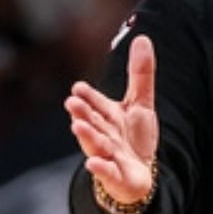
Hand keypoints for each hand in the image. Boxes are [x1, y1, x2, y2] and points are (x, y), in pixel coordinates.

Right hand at [65, 35, 159, 203]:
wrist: (138, 175)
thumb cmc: (133, 138)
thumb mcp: (140, 103)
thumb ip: (140, 74)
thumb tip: (141, 37)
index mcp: (107, 116)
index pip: (96, 103)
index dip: (88, 96)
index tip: (78, 87)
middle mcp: (103, 135)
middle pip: (92, 122)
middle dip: (82, 113)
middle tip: (71, 102)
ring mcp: (108, 156)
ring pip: (96, 145)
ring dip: (87, 136)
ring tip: (77, 126)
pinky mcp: (116, 176)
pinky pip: (107, 172)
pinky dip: (100, 168)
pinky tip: (92, 163)